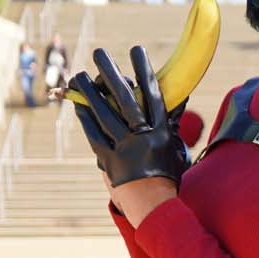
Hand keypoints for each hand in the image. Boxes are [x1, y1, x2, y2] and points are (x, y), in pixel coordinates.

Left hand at [69, 45, 188, 189]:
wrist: (155, 208)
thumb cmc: (167, 176)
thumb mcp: (176, 148)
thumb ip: (172, 121)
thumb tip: (180, 96)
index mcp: (161, 133)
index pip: (152, 94)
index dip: (144, 70)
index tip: (136, 49)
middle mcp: (143, 139)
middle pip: (124, 98)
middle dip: (110, 72)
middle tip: (99, 52)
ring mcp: (124, 151)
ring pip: (104, 115)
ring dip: (90, 93)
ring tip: (78, 75)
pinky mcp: (108, 162)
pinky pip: (94, 136)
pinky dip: (86, 119)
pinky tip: (78, 104)